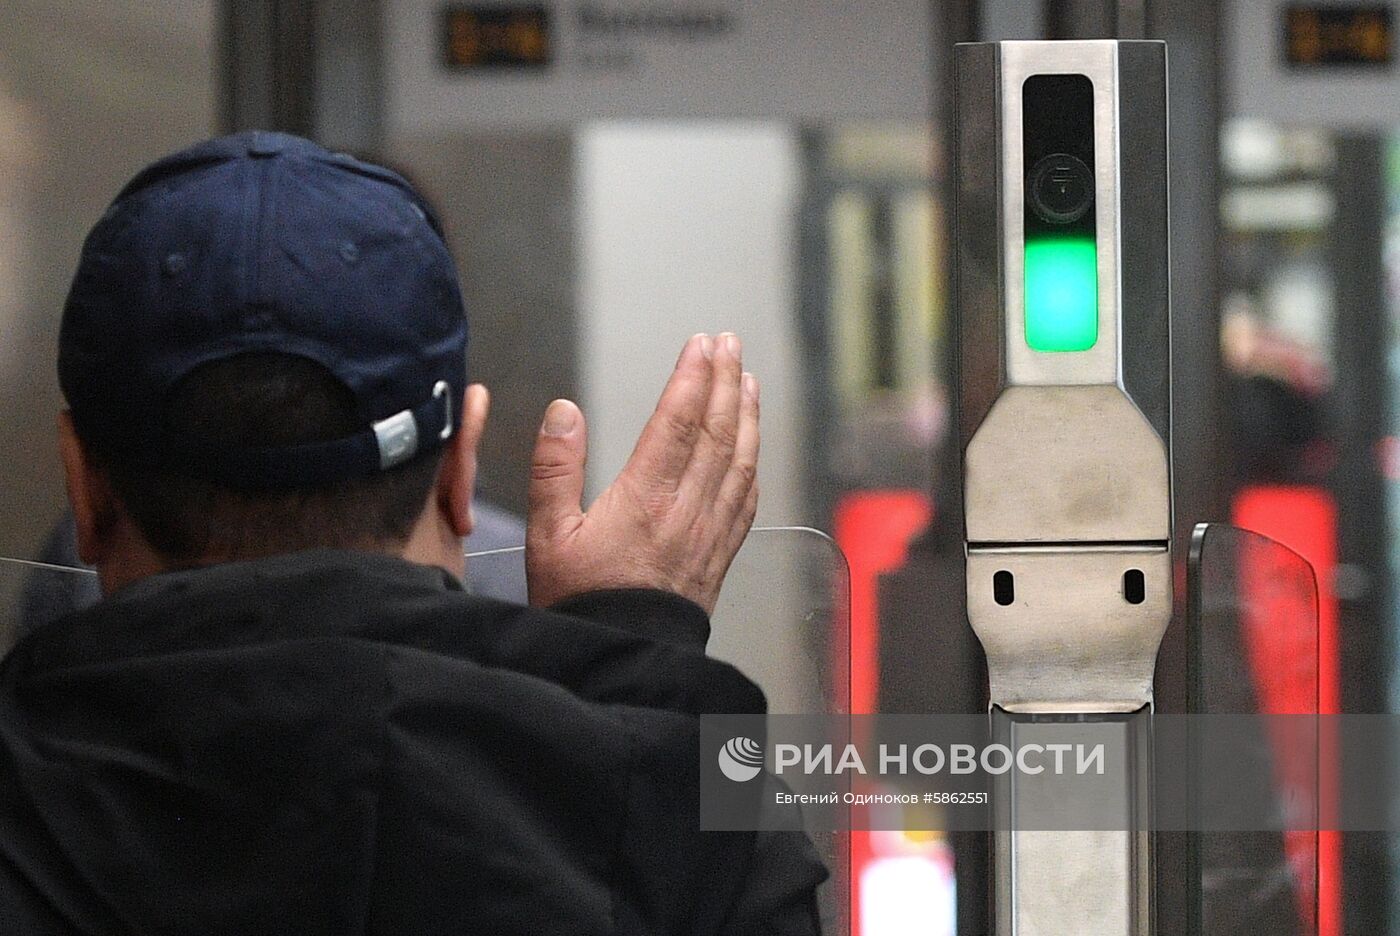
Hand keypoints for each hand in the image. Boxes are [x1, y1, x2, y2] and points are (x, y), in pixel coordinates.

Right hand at [525, 333, 759, 613]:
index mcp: (645, 500)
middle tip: (729, 343)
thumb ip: (555, 469)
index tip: (701, 344)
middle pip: (715, 432)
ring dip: (746, 415)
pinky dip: (752, 464)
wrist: (619, 658)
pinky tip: (752, 449)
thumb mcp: (548, 536)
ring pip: (739, 461)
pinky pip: (745, 500)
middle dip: (724, 381)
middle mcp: (686, 511)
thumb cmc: (580, 601)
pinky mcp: (719, 556)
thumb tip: (564, 411)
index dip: (692, 378)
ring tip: (748, 379)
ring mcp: (709, 533)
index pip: (676, 423)